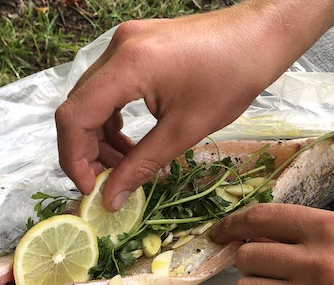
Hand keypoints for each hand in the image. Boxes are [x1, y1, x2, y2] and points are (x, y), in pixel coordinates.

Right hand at [56, 2, 333, 209]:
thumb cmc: (232, 78)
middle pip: (77, 107)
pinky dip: (112, 119)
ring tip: (125, 165)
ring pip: (90, 99)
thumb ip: (141, 165)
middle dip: (86, 151)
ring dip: (99, 137)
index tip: (90, 188)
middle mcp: (116, 49)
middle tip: (107, 182)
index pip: (74, 116)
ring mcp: (123, 44)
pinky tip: (130, 142)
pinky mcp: (133, 47)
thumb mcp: (185, 130)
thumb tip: (111, 198)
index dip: (74, 157)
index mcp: (127, 66)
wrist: (259, 36)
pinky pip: (107, 88)